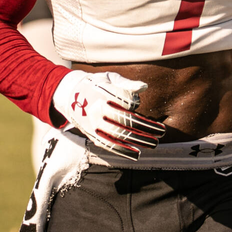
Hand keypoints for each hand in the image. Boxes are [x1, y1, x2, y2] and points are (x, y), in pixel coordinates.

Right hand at [52, 71, 166, 159]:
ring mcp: (95, 124)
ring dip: (138, 141)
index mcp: (103, 92)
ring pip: (119, 135)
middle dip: (146, 128)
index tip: (137, 104)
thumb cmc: (96, 84)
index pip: (127, 102)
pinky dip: (123, 151)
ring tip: (154, 143)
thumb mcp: (109, 77)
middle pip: (126, 121)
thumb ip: (126, 83)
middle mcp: (98, 109)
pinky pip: (109, 145)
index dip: (135, 103)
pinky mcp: (92, 134)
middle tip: (162, 132)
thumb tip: (144, 87)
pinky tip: (137, 154)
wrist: (69, 93)